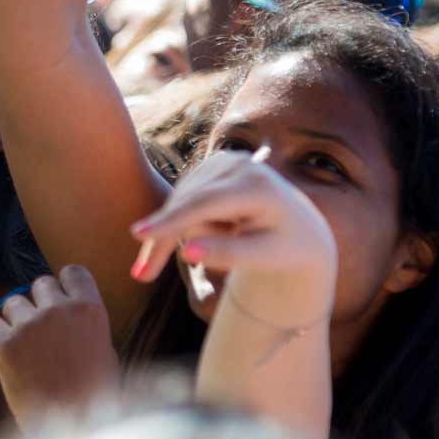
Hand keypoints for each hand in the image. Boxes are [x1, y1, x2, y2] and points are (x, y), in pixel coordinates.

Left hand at [0, 264, 116, 423]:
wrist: (73, 427)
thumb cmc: (95, 395)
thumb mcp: (105, 351)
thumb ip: (85, 324)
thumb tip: (69, 313)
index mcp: (90, 309)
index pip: (72, 272)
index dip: (64, 285)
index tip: (61, 298)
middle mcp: (58, 309)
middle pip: (40, 284)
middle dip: (40, 303)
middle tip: (43, 330)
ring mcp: (29, 325)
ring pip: (13, 302)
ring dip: (17, 318)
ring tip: (26, 345)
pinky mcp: (5, 344)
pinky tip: (8, 352)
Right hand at [129, 145, 335, 330]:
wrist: (301, 227)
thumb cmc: (287, 247)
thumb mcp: (266, 257)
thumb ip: (228, 254)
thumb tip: (187, 253)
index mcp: (258, 186)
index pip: (205, 205)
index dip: (171, 221)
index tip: (137, 234)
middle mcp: (239, 165)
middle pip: (186, 205)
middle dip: (166, 240)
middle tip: (143, 277)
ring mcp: (223, 161)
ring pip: (181, 203)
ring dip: (187, 231)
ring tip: (227, 240)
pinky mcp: (212, 165)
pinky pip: (183, 198)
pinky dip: (185, 221)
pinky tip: (218, 230)